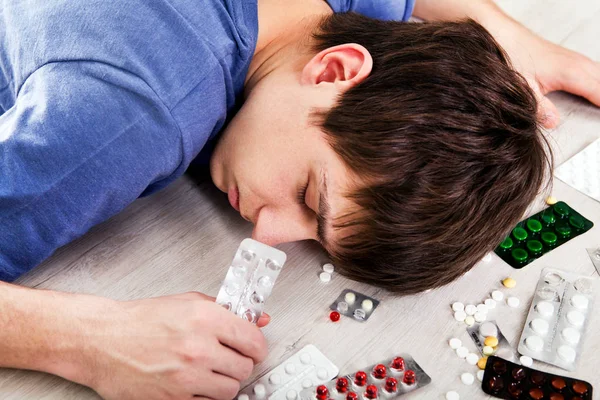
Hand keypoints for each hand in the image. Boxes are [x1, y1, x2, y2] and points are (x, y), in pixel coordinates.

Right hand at [77, 292, 268, 399]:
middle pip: (245, 368)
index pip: (254, 341)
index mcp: (205, 318)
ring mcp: (186, 377)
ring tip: (209, 370)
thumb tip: (258, 319)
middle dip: (239, 363)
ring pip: (231, 390)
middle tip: (228, 357)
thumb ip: (227, 310)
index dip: (256, 345)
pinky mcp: (174, 399)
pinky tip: (194, 381)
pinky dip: (205, 395)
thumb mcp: (188, 302)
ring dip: (224, 381)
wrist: (102, 340)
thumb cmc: (140, 320)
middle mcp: (198, 348)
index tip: (252, 347)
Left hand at [413, 0, 599, 128]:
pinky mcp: (565, 58)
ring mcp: (572, 59)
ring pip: (598, 76)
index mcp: (570, 72)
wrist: (496, 31)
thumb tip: (553, 121)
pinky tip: (591, 90)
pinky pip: (590, 71)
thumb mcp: (520, 88)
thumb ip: (538, 108)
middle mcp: (576, 63)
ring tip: (598, 105)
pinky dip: (595, 82)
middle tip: (599, 114)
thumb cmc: (506, 54)